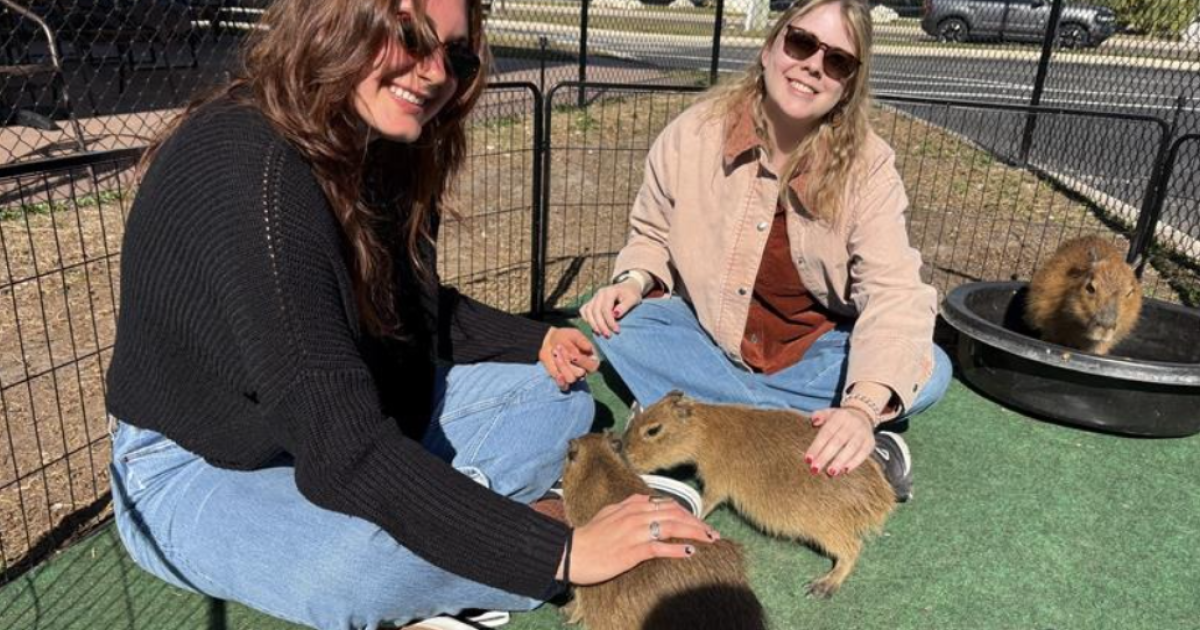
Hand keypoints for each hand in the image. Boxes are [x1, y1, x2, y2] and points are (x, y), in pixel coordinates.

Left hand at [539, 327, 600, 390]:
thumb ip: (582, 341)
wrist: (549, 341)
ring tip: (555, 352)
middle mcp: (584, 370)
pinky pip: (564, 387)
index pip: (592, 366)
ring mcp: (573, 376)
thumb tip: (589, 348)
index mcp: (591, 359)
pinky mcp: (563, 380)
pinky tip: (558, 375)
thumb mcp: (574, 335)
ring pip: (571, 379)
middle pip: (580, 373)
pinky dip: (561, 382)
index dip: (583, 362)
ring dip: (562, 366)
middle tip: (558, 347)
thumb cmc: (565, 337)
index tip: (573, 354)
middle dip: (568, 360)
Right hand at [560, 494, 718, 585]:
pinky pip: (660, 547)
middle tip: (713, 533)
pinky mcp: (632, 550)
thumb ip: (629, 507)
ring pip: (672, 527)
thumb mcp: (610, 513)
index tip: (699, 522)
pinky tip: (689, 552)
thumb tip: (646, 503)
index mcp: (632, 504)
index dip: (687, 512)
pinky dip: (677, 549)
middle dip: (697, 523)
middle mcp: (635, 514)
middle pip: (675, 514)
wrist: (571, 552)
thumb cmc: (589, 536)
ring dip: (694, 533)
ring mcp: (634, 531)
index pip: (668, 504)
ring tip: (709, 540)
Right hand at [579, 280, 642, 338]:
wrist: (627, 288)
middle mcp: (599, 294)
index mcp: (609, 292)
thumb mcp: (633, 299)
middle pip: (595, 311)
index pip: (606, 309)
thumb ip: (625, 306)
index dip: (610, 321)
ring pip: (588, 311)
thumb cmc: (631, 294)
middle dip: (601, 325)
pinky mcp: (592, 301)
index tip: (617, 331)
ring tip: (599, 333)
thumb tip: (616, 315)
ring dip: (592, 324)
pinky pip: (584, 310)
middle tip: (608, 336)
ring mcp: (594, 297)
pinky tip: (592, 327)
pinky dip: (586, 319)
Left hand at [804, 407, 875, 476]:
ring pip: (851, 448)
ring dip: (840, 461)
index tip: (808, 459)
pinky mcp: (870, 442)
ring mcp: (862, 433)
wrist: (862, 415)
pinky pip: (863, 453)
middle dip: (825, 456)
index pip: (826, 432)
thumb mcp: (829, 413)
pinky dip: (855, 462)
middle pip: (837, 442)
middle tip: (815, 469)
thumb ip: (819, 416)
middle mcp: (851, 424)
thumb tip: (814, 421)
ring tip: (831, 472)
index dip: (816, 446)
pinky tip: (845, 471)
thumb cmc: (840, 419)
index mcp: (839, 417)